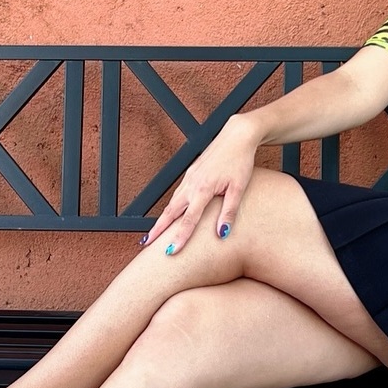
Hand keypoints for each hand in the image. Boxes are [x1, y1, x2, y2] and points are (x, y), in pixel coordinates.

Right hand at [141, 115, 259, 254]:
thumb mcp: (239, 188)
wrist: (236, 136)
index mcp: (203, 189)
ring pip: (172, 203)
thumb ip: (229, 212)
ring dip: (162, 219)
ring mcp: (189, 178)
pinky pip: (177, 194)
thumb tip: (222, 234)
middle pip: (171, 212)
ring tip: (154, 234)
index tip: (171, 251)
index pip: (189, 220)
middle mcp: (192, 184)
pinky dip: (171, 208)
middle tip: (147, 245)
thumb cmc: (240, 162)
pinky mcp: (191, 174)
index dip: (179, 237)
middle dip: (158, 229)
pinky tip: (170, 215)